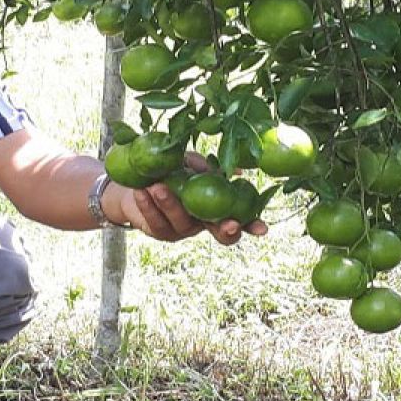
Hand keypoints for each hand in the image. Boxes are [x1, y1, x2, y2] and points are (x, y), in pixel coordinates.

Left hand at [109, 152, 268, 245]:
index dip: (251, 225)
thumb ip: (211, 169)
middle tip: (230, 224)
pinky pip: (156, 222)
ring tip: (159, 186)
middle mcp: (202, 222)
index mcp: (216, 206)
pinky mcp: (160, 231)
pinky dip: (148, 205)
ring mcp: (181, 230)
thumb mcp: (192, 165)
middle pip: (219, 235)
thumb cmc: (172, 170)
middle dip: (226, 231)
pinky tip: (143, 191)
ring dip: (171, 204)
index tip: (263, 229)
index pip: (239, 219)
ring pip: (182, 223)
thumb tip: (237, 172)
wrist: (138, 179)